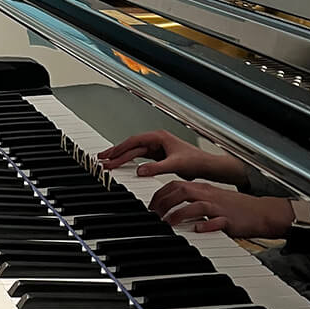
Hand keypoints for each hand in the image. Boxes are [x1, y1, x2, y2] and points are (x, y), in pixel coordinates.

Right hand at [98, 130, 247, 185]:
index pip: (135, 141)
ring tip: (107, 162)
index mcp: (159, 137)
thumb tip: (140, 171)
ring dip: (121, 157)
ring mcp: (157, 149)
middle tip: (102, 159)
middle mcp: (157, 141)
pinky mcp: (159, 157)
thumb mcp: (175, 165)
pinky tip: (122, 165)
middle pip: (131, 146)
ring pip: (134, 152)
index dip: (120, 148)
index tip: (109, 155)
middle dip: (116, 152)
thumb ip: (156, 168)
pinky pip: (140, 158)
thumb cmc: (197, 161)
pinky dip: (130, 161)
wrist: (207, 167)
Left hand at [148, 180, 294, 237]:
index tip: (150, 206)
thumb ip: (192, 203)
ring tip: (167, 224)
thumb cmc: (235, 209)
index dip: (160, 194)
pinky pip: (217, 221)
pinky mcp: (229, 220)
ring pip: (196, 204)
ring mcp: (219, 207)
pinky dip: (206, 225)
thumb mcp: (211, 201)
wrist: (261, 212)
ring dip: (179, 214)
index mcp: (203, 189)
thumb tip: (170, 210)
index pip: (176, 185)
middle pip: (181, 191)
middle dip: (163, 202)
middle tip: (153, 215)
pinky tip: (197, 230)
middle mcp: (209, 195)